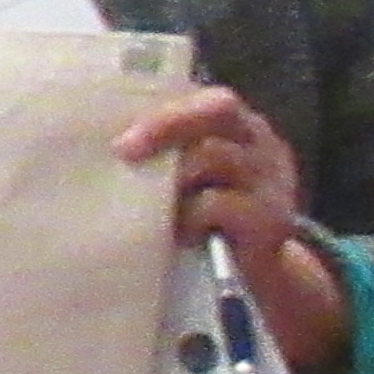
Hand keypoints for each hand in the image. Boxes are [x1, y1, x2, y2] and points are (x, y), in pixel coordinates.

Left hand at [118, 87, 350, 373]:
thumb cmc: (205, 218)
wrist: (255, 276)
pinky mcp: (271, 218)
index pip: (207, 97)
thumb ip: (163, 155)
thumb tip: (102, 145)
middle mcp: (262, 143)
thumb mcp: (186, 179)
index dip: (165, 109)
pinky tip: (182, 232)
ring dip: (174, 179)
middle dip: (167, 125)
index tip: (120, 133)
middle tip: (125, 151)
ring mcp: (272, 179)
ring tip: (156, 205)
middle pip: (218, 109)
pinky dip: (191, 216)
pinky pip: (219, 203)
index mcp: (239, 126)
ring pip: (213, 156)